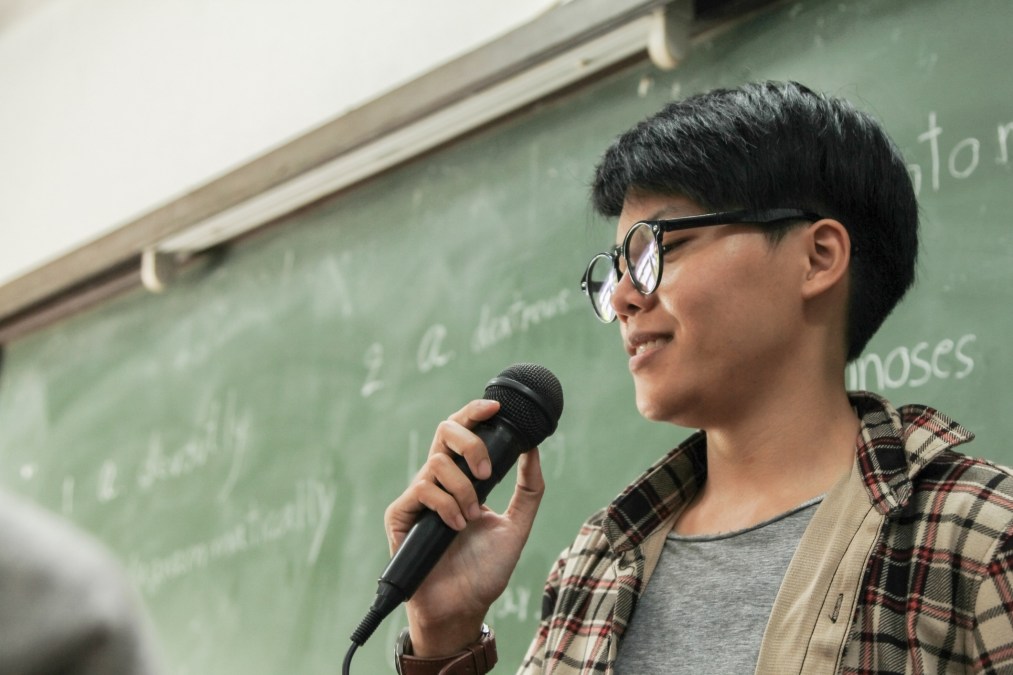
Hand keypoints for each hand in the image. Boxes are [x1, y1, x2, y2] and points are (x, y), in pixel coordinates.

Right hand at [383, 399, 544, 655]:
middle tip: (487, 472)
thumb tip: (534, 449)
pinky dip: (445, 504)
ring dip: (463, 489)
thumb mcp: (517, 525)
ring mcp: (418, 496)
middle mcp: (439, 481)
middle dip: (470, 441)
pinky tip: (455, 526)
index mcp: (463, 479)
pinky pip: (422, 489)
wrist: (463, 607)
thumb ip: (529, 489)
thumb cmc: (485, 570)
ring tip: (471, 518)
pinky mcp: (400, 514)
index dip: (475, 413)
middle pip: (445, 431)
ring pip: (438, 463)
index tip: (497, 407)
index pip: (464, 433)